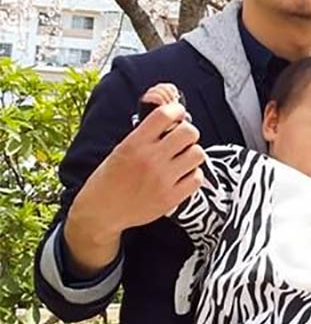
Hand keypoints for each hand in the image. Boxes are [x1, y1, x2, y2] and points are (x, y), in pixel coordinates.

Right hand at [64, 100, 204, 274]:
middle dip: (188, 133)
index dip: (176, 110)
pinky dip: (193, 175)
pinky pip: (197, 177)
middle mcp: (150, 159)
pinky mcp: (170, 198)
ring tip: (183, 159)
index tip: (178, 113)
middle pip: (189, 132)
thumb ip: (146, 135)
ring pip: (197, 153)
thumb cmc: (109, 178)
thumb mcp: (121, 149)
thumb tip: (173, 119)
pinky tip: (182, 176)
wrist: (100, 213)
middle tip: (182, 140)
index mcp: (135, 144)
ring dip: (192, 153)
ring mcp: (162, 180)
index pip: (164, 115)